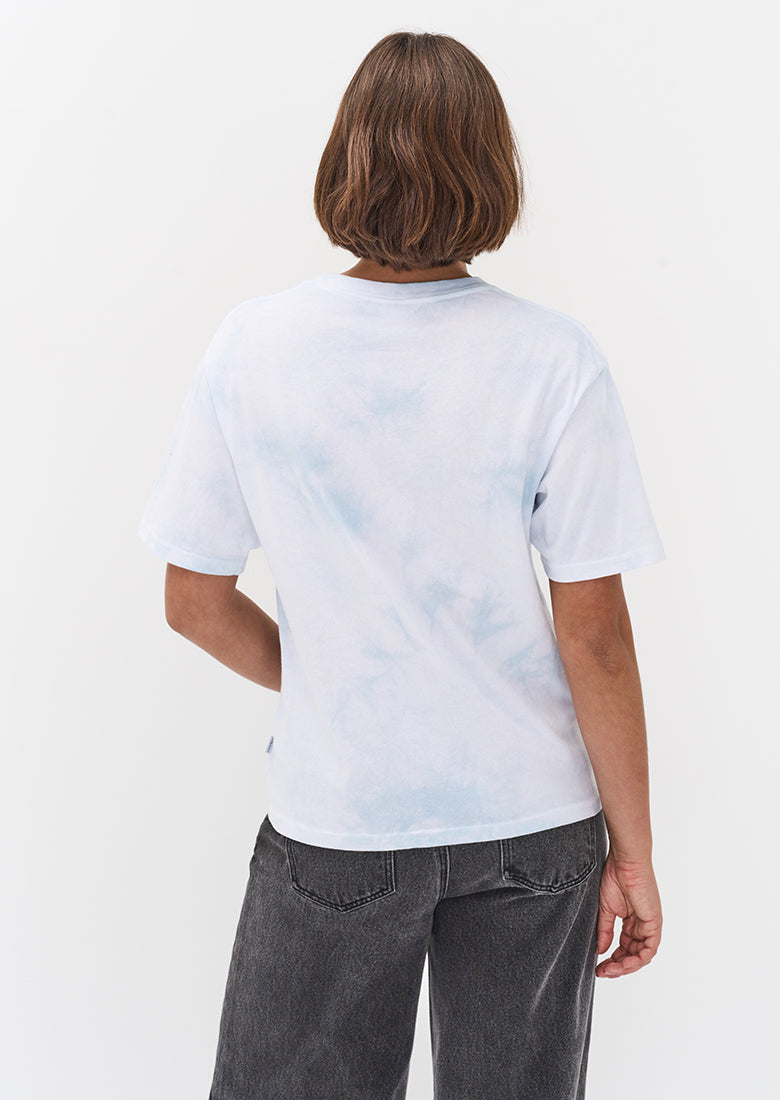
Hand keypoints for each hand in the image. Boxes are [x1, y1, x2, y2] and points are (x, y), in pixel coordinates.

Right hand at [595, 851, 661, 977]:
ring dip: (625, 966)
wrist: (624, 862)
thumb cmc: (614, 877)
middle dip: (617, 966)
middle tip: (602, 972)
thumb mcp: (606, 909)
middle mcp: (643, 925)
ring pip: (641, 956)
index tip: (598, 967)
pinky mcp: (654, 924)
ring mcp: (650, 925)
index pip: (625, 947)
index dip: (612, 959)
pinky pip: (649, 950)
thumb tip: (600, 951)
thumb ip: (605, 931)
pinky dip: (636, 960)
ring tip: (609, 970)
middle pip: (633, 955)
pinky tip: (621, 963)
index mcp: (632, 921)